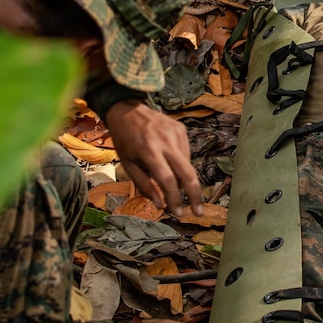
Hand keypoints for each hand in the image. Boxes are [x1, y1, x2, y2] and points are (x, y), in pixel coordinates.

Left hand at [104, 100, 203, 215]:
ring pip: (188, 164)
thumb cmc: (125, 140)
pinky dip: (181, 164)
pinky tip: (170, 163)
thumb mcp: (128, 165)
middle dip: (195, 195)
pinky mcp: (181, 128)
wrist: (127, 110)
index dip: (175, 198)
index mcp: (149, 152)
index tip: (178, 213)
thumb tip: (160, 205)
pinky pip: (186, 153)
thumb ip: (144, 186)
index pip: (168, 180)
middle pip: (187, 173)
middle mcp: (166, 142)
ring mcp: (176, 133)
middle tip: (198, 211)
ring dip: (183, 180)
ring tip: (172, 183)